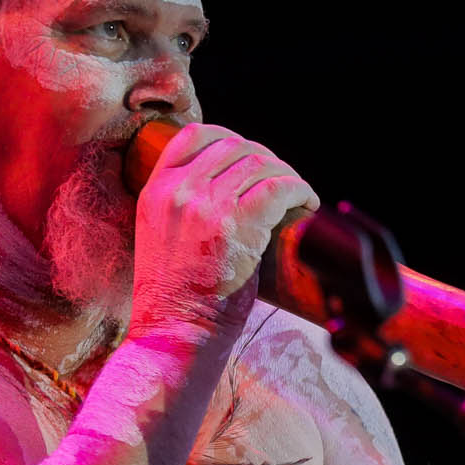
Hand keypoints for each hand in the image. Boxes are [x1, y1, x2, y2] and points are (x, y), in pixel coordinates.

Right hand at [130, 123, 318, 330]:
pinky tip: (309, 203)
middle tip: (284, 179)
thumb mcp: (163, 236)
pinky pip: (279, 187)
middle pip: (235, 145)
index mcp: (156, 190)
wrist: (175, 329)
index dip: (231, 138)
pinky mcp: (236, 225)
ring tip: (300, 194)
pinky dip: (300, 189)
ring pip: (260, 163)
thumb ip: (185, 206)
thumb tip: (231, 186)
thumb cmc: (177, 294)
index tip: (252, 156)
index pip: (194, 135)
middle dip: (267, 157)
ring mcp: (206, 205)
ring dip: (288, 174)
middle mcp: (178, 191)